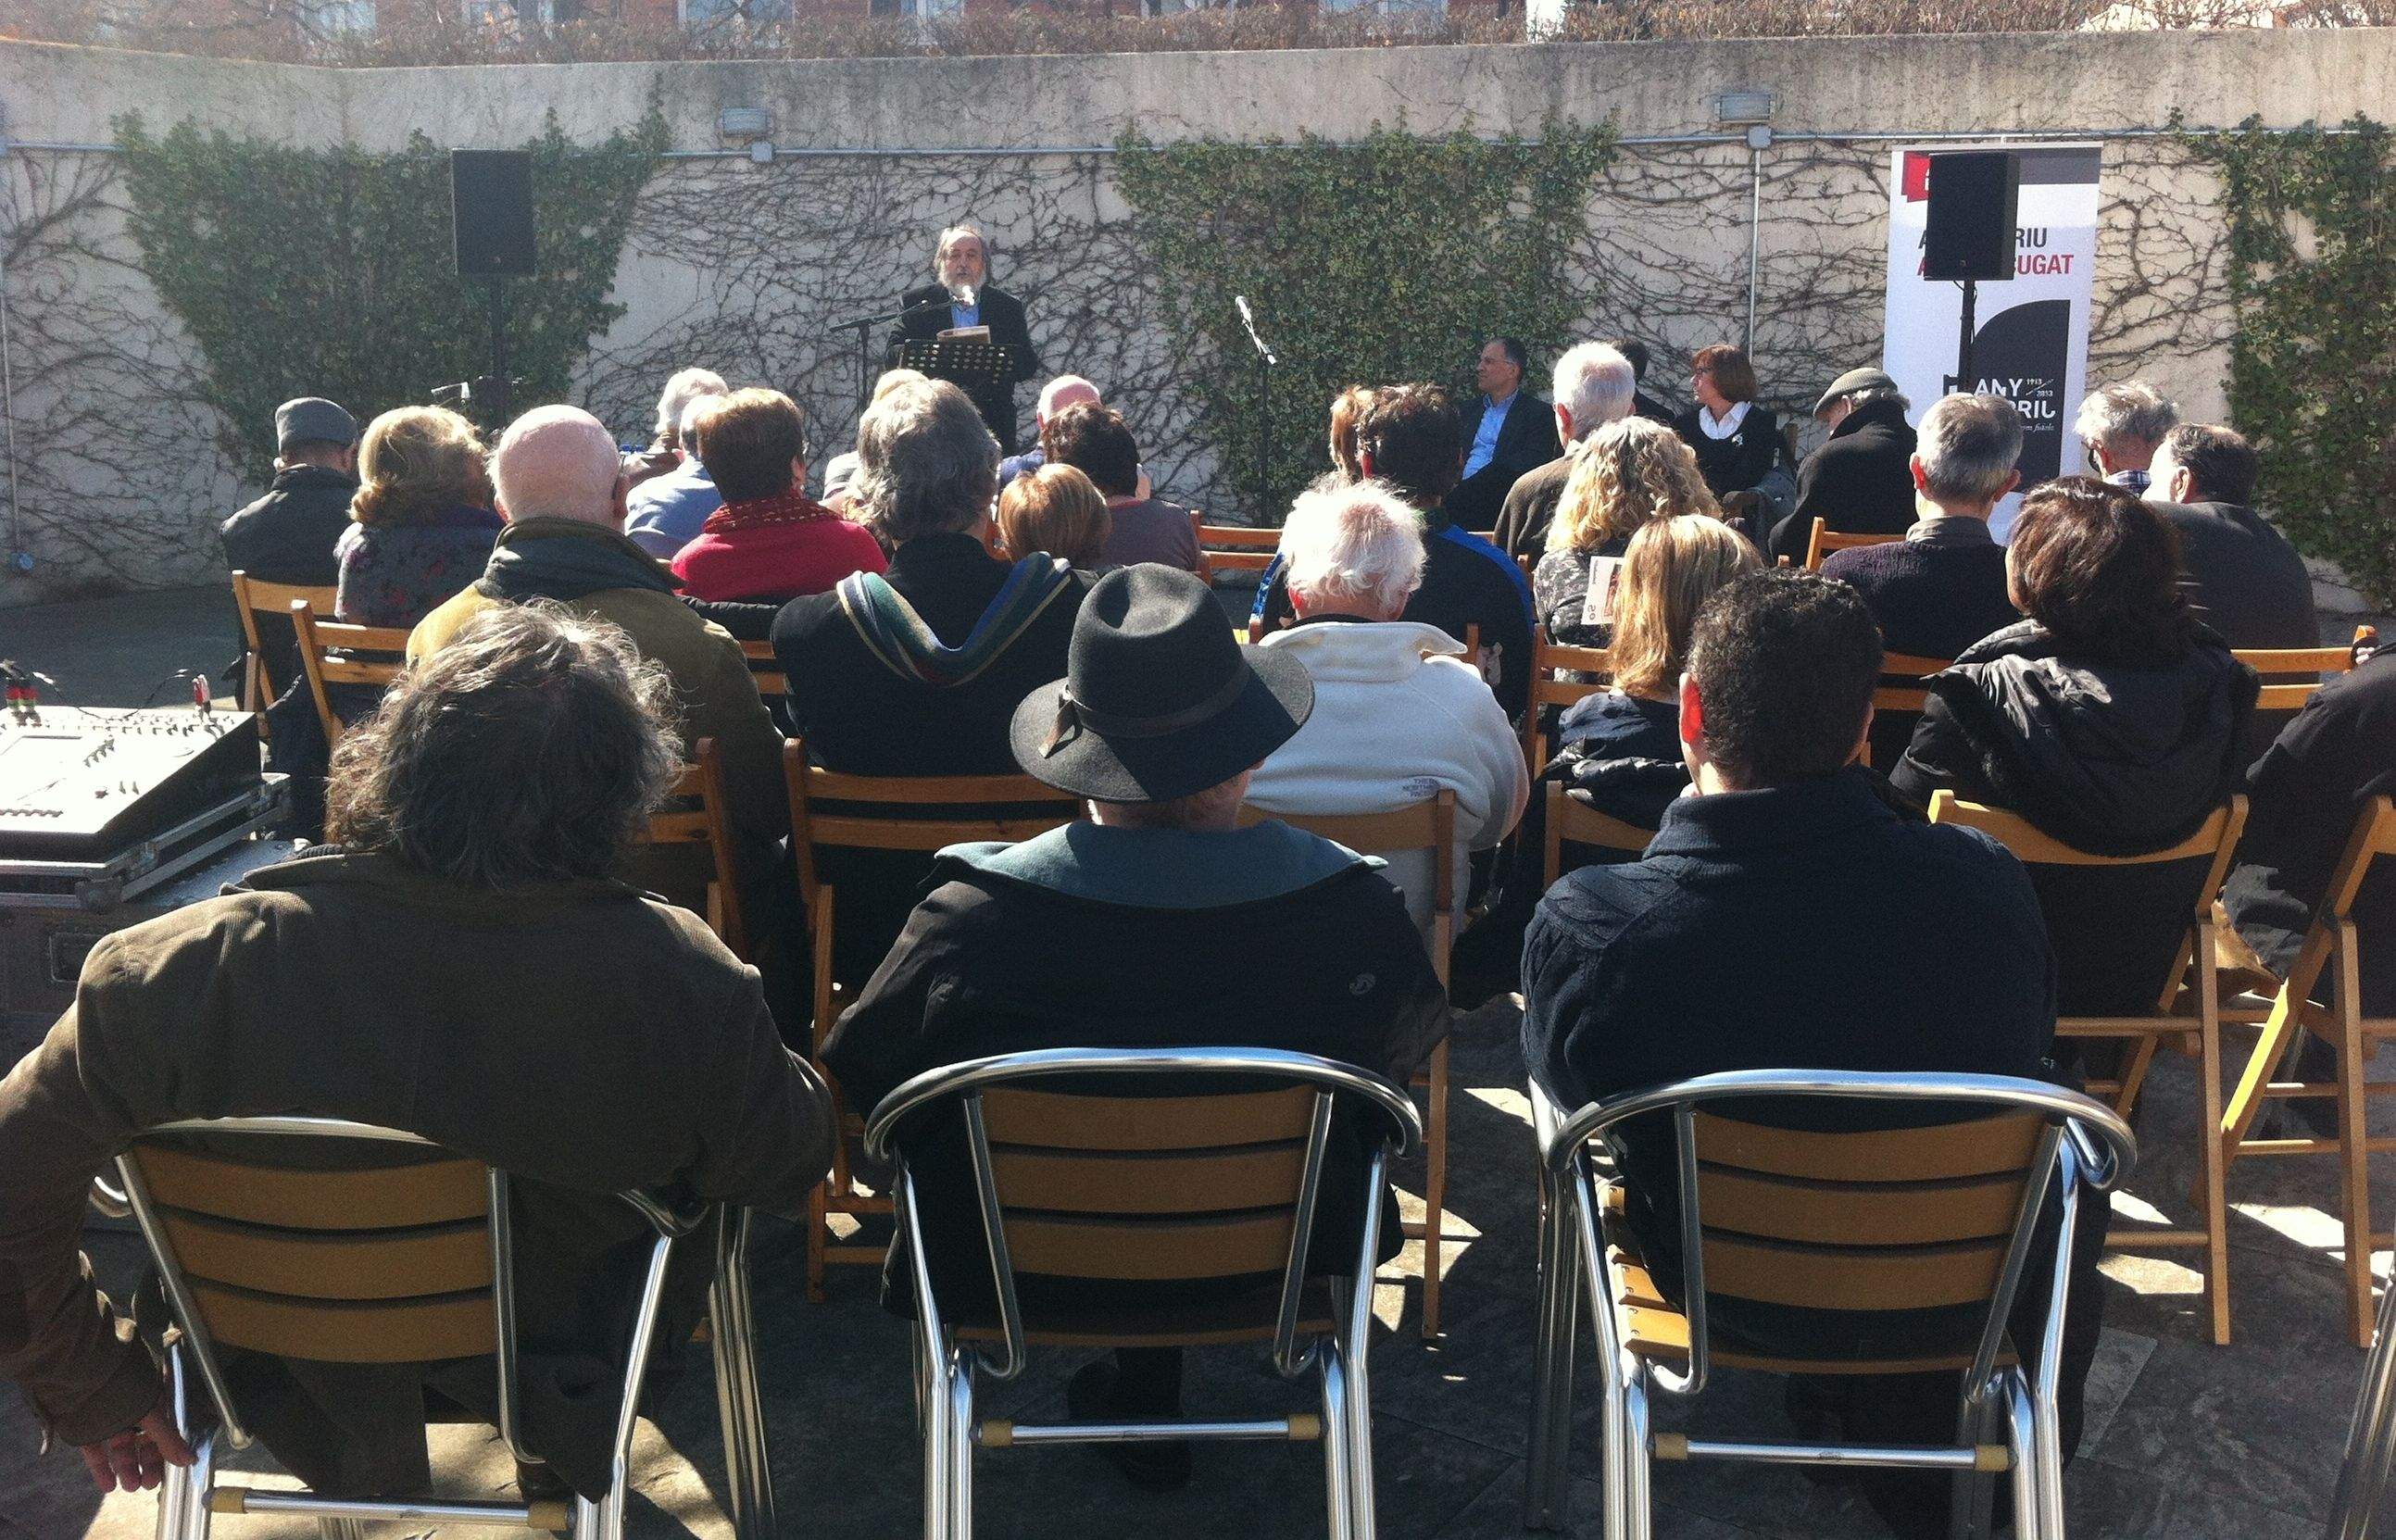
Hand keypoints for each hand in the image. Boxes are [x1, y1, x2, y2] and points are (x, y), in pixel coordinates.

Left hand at [76, 1393, 194, 1493]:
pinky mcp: (87, 1427)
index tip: (165, 1474)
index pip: (162, 1434)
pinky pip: (96, 1450)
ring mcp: (109, 1420)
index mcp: (152, 1405)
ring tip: (129, 1487)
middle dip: (145, 1465)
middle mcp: (132, 1412)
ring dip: (126, 1468)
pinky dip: (102, 1468)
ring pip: (121, 1448)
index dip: (164, 1454)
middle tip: (146, 1484)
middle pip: (142, 1443)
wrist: (85, 1377)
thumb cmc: (125, 1389)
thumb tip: (190, 1460)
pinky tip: (108, 1485)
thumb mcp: (151, 1415)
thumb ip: (168, 1440)